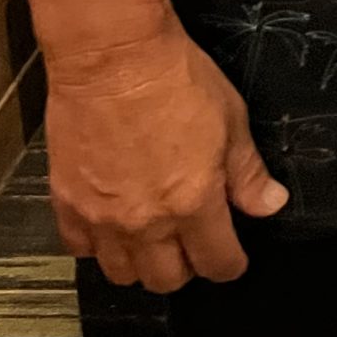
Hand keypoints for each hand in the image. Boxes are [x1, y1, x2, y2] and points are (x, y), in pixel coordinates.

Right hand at [44, 22, 288, 290]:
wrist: (113, 56)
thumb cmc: (177, 78)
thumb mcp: (231, 119)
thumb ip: (247, 172)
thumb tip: (270, 205)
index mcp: (193, 203)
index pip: (217, 263)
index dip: (230, 263)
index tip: (233, 255)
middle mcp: (147, 223)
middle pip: (167, 280)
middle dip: (187, 267)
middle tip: (192, 242)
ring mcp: (102, 218)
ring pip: (122, 273)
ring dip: (141, 263)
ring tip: (152, 238)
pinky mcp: (67, 203)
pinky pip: (79, 249)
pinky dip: (97, 245)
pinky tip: (110, 223)